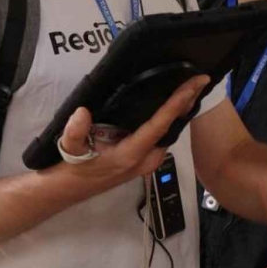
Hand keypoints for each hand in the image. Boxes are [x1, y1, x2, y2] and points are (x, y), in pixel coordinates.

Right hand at [58, 75, 209, 190]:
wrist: (72, 188)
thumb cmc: (73, 166)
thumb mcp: (68, 148)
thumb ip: (74, 132)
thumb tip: (83, 112)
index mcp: (130, 155)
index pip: (159, 125)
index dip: (177, 104)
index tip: (193, 86)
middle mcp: (146, 160)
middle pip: (172, 128)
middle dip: (186, 103)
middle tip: (198, 80)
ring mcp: (148, 162)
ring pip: (170, 133)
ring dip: (180, 110)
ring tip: (189, 87)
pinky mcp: (146, 160)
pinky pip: (163, 136)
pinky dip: (170, 119)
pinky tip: (173, 104)